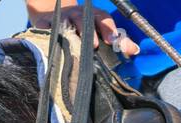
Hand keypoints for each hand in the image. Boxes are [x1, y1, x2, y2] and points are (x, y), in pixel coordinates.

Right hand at [25, 1, 141, 57]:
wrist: (53, 14)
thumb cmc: (83, 26)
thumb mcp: (101, 30)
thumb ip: (119, 41)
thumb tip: (135, 50)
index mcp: (94, 16)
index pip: (104, 20)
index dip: (109, 30)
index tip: (114, 41)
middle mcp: (79, 15)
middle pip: (85, 20)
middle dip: (90, 32)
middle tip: (95, 45)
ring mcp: (62, 19)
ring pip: (67, 25)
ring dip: (72, 35)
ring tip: (77, 47)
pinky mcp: (45, 24)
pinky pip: (47, 29)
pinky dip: (49, 34)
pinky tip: (52, 43)